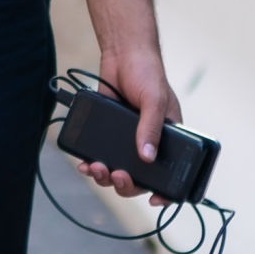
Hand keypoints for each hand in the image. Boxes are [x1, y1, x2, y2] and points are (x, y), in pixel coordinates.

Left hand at [78, 46, 181, 205]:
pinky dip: (91, 162)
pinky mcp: (106, 132)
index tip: (154, 200)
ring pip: (117, 170)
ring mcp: (126, 139)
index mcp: (169, 138)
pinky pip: (99, 155)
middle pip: (139, 177)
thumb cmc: (147, 73)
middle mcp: (148, 142)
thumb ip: (150, 128)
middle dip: (126, 183)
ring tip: (96, 167)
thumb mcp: (154, 100)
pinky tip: (83, 162)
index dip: (165, 191)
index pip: (171, 173)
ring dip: (105, 176)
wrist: (121, 54)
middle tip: (116, 175)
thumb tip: (147, 158)